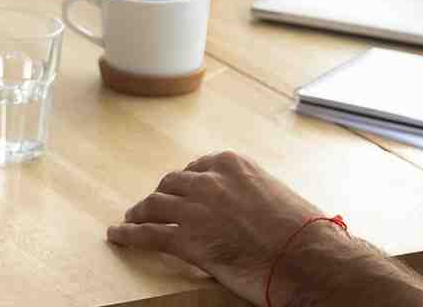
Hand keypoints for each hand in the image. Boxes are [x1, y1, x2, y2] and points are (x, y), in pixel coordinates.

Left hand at [108, 152, 337, 304]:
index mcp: (231, 164)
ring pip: (155, 204)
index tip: (181, 190)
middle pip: (172, 183)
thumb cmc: (302, 232)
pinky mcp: (186, 238)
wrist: (306, 257)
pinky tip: (117, 236)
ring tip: (131, 218)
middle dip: (162, 194)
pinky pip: (147, 234)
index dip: (187, 182)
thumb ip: (250, 192)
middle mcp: (208, 180)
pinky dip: (128, 235)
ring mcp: (194, 208)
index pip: (198, 168)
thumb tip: (246, 206)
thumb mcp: (275, 194)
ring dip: (140, 211)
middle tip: (155, 204)